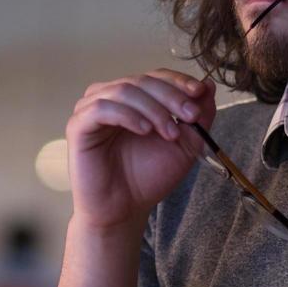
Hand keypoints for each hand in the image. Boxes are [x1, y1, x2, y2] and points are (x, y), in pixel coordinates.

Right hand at [66, 70, 215, 232]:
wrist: (124, 210)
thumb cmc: (148, 178)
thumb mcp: (184, 144)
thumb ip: (199, 116)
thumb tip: (209, 84)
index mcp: (132, 99)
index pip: (155, 76)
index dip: (178, 80)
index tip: (200, 92)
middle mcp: (110, 99)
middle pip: (141, 80)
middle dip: (170, 96)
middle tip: (191, 116)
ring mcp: (91, 110)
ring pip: (123, 90)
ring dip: (153, 108)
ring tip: (169, 132)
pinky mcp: (78, 126)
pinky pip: (101, 108)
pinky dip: (127, 115)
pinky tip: (144, 130)